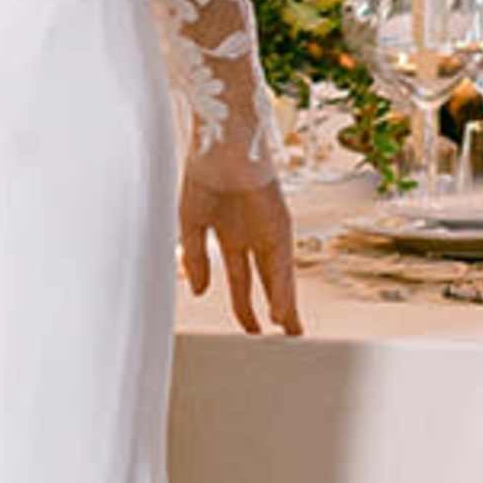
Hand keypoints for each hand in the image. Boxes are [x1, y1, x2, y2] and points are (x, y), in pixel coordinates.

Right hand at [182, 154, 303, 336]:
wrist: (220, 143)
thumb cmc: (205, 171)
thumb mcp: (191, 223)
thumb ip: (195, 258)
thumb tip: (198, 291)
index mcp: (231, 235)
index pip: (242, 281)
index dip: (246, 307)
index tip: (251, 330)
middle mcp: (254, 236)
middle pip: (268, 283)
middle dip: (274, 312)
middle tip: (285, 339)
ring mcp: (269, 232)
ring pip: (278, 279)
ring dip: (284, 308)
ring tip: (291, 335)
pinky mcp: (280, 226)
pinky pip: (281, 266)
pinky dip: (282, 291)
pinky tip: (282, 314)